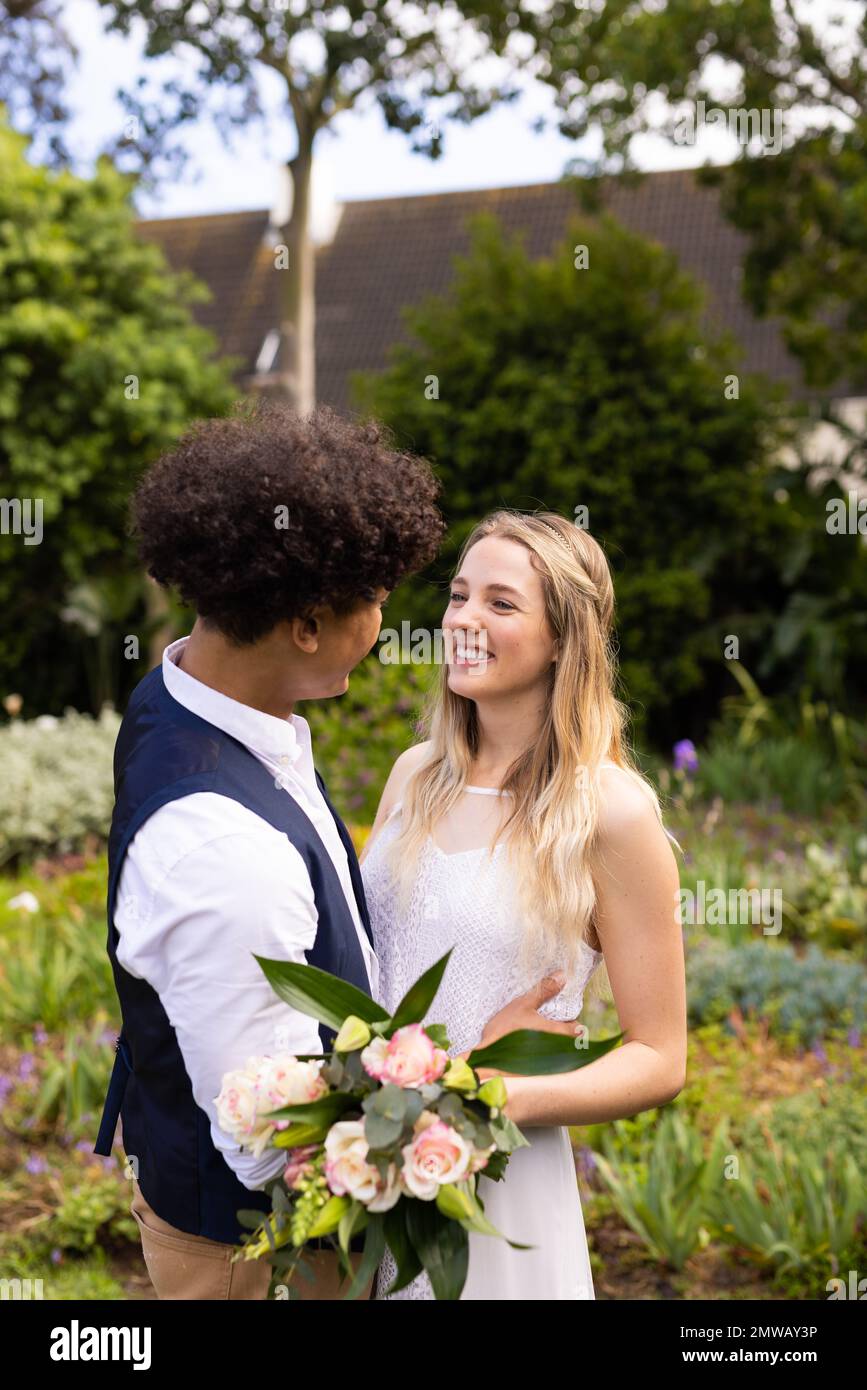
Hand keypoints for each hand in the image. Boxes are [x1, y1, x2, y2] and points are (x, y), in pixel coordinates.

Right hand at [455, 972, 584, 1078]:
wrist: (486, 1058)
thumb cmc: (505, 1030)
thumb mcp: (523, 1004)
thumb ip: (544, 990)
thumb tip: (561, 976)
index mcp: (556, 1033)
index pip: (577, 1030)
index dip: (573, 1022)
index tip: (562, 1015)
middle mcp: (556, 1050)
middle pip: (569, 1042)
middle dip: (563, 1032)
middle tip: (550, 1021)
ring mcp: (547, 1064)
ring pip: (558, 1052)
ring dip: (553, 1043)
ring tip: (538, 1032)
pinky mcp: (536, 1072)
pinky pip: (547, 1061)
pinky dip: (542, 1053)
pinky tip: (529, 1045)